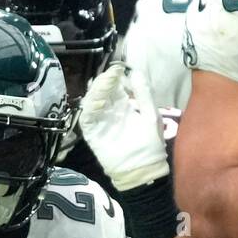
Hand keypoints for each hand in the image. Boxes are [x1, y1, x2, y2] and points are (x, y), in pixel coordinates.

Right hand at [79, 63, 168, 192]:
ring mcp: (100, 123)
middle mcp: (110, 112)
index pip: (116, 86)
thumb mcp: (150, 113)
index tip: (118, 68)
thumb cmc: (150, 143)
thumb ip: (143, 93)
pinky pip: (87, 119)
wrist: (143, 169)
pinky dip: (89, 109)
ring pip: (93, 102)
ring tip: (104, 84)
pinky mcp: (93, 134)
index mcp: (124, 106)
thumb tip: (135, 71)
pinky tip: (96, 101)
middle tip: (110, 75)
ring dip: (96, 92)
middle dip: (104, 82)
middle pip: (102, 92)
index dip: (115, 76)